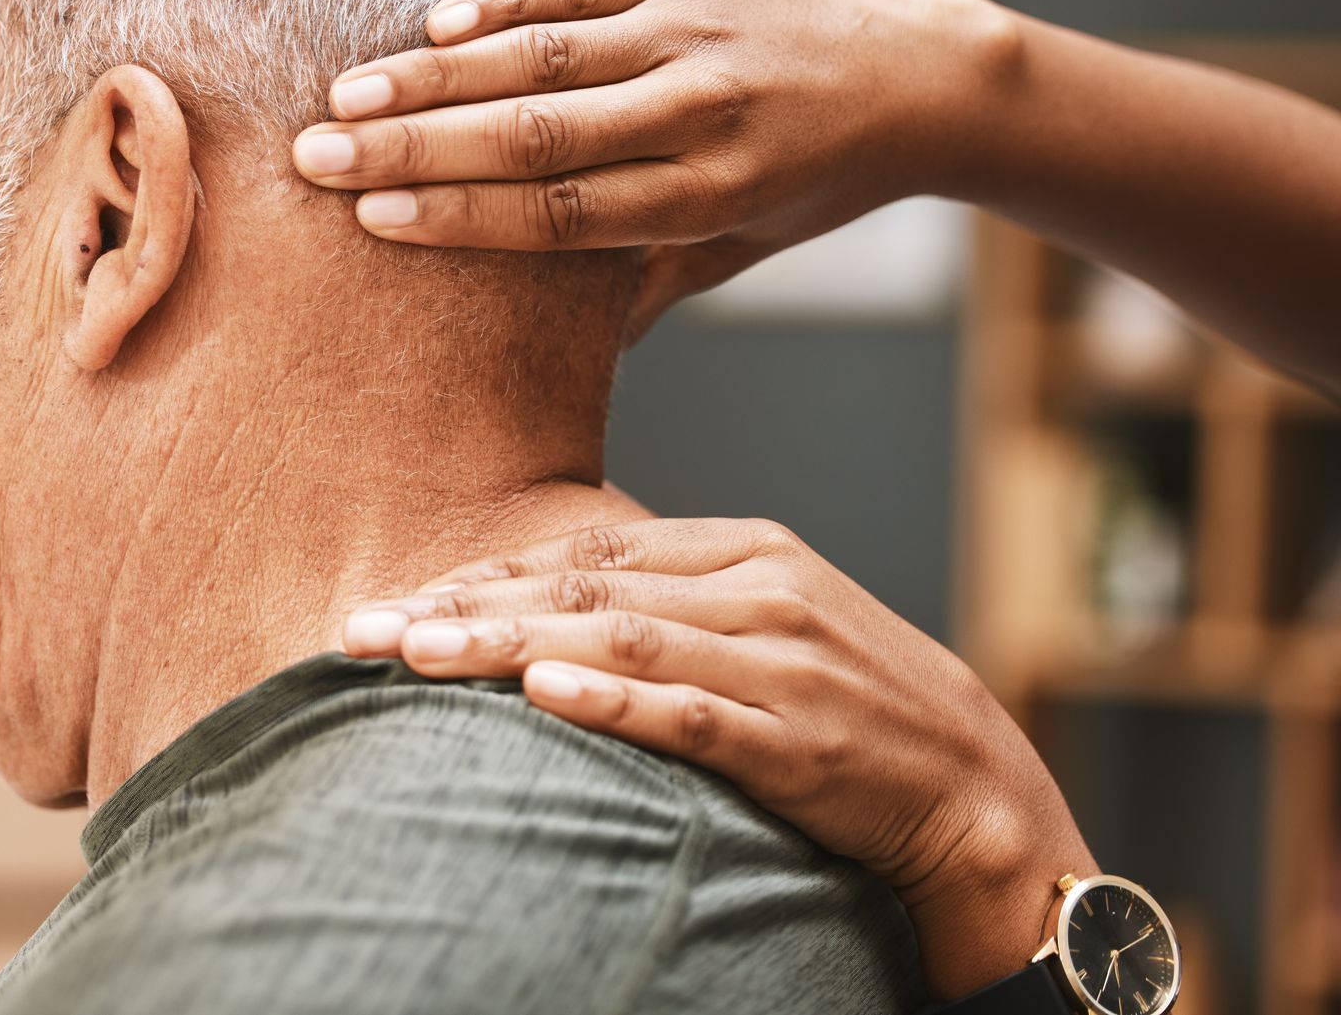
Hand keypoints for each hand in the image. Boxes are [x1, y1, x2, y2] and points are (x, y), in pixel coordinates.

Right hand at [292, 0, 1011, 340]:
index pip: (561, 210)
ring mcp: (693, 31)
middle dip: (416, 146)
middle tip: (318, 157)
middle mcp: (700, 111)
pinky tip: (437, 25)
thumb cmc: (819, 181)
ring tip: (348, 93)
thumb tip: (568, 359)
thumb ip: (651, 284)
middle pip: (534, 134)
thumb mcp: (745, 249)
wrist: (925, 74)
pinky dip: (505, 0)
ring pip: (544, 56)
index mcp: (708, 195)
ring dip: (437, 75)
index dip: (463, 214)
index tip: (376, 218)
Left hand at [340, 517, 1093, 998]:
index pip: (585, 549)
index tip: (397, 596)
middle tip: (361, 628)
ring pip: (617, 641)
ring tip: (412, 656)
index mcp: (744, 549)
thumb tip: (548, 614)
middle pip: (581, 586)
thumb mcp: (767, 626)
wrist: (979, 791)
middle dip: (462, 606)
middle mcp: (757, 590)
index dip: (483, 571)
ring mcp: (780, 662)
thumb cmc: (853, 708)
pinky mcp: (798, 741)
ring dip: (504, 647)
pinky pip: (692, 716)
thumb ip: (670, 605)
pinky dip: (614, 704)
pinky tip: (542, 700)